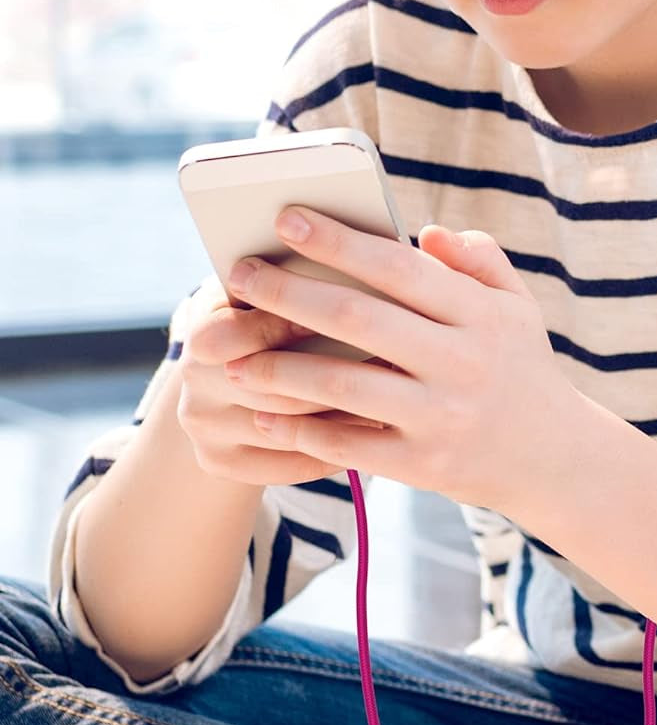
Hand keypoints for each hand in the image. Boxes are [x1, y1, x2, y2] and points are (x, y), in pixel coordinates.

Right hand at [178, 273, 383, 486]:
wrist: (220, 381)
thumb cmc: (260, 317)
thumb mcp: (264, 292)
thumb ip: (296, 280)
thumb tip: (358, 260)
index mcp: (202, 334)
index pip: (237, 336)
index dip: (291, 324)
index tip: (350, 312)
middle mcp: (194, 387)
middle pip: (271, 388)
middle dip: (333, 373)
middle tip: (391, 360)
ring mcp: (206, 432)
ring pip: (288, 427)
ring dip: (345, 412)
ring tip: (394, 393)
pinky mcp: (221, 464)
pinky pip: (290, 463)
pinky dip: (336, 446)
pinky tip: (375, 425)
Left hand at [221, 206, 580, 514]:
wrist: (555, 458)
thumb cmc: (521, 365)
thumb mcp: (516, 304)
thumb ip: (477, 259)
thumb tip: (427, 232)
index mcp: (481, 312)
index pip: (398, 267)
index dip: (339, 240)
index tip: (287, 217)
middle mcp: (462, 361)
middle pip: (359, 319)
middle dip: (290, 292)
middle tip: (238, 273)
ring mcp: (441, 417)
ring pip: (344, 386)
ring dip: (280, 368)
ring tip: (233, 354)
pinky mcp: (425, 466)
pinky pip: (350, 445)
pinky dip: (301, 430)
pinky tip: (263, 413)